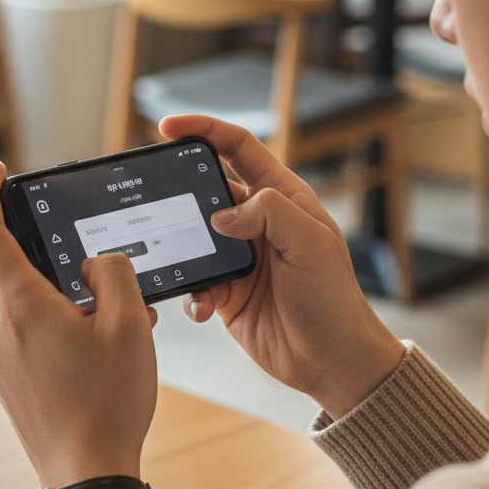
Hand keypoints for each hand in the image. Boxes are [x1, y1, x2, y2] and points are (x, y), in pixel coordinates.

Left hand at [0, 160, 158, 488]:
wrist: (88, 475)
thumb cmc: (109, 403)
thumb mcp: (131, 325)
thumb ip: (114, 274)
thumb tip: (97, 264)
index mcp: (21, 305)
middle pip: (7, 264)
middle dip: (45, 253)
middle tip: (93, 269)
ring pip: (17, 297)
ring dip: (54, 291)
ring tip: (106, 317)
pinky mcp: (5, 377)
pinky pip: (21, 328)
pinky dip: (50, 319)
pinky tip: (92, 344)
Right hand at [159, 115, 404, 420]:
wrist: (332, 362)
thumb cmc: (334, 299)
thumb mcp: (311, 244)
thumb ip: (269, 213)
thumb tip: (221, 214)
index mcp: (280, 198)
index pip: (237, 148)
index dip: (204, 130)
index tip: (167, 126)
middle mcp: (257, 223)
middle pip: (205, 190)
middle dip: (178, 192)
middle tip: (153, 200)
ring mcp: (239, 257)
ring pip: (192, 237)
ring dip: (181, 250)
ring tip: (179, 262)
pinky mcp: (227, 292)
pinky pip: (194, 282)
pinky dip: (191, 293)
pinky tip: (204, 307)